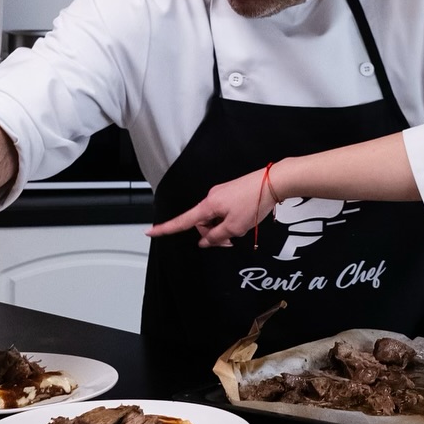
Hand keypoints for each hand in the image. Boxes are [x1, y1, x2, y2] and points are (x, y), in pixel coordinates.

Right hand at [146, 166, 278, 247]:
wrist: (273, 182)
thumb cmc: (254, 202)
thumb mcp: (235, 227)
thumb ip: (217, 237)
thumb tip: (204, 242)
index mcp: (208, 206)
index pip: (182, 221)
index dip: (166, 228)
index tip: (150, 232)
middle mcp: (211, 198)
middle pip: (202, 223)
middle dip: (213, 235)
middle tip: (230, 242)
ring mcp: (221, 194)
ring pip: (215, 218)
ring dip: (224, 228)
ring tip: (240, 230)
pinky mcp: (230, 193)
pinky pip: (223, 211)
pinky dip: (229, 220)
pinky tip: (243, 220)